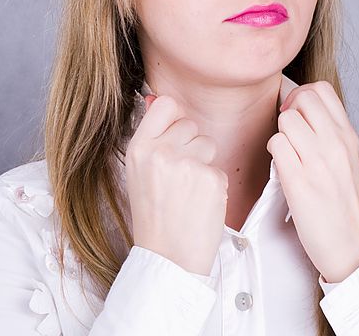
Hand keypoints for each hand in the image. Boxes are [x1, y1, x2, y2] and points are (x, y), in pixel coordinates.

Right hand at [125, 94, 228, 275]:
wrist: (167, 259)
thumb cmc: (153, 215)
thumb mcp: (139, 171)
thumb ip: (151, 135)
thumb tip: (156, 99)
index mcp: (139, 148)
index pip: (166, 103)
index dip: (174, 117)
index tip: (174, 134)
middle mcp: (161, 152)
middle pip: (190, 124)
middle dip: (190, 145)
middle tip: (178, 176)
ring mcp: (187, 164)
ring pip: (208, 143)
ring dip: (203, 162)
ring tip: (188, 189)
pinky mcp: (211, 178)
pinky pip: (219, 167)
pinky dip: (213, 184)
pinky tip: (199, 202)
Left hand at [266, 81, 358, 282]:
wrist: (353, 246)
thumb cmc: (346, 203)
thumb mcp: (348, 158)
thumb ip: (330, 132)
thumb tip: (301, 110)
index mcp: (349, 135)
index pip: (322, 89)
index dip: (302, 95)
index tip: (298, 113)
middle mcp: (336, 143)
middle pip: (302, 98)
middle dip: (289, 111)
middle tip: (289, 132)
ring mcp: (318, 162)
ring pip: (286, 120)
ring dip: (281, 134)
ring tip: (288, 153)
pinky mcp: (299, 182)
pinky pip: (276, 145)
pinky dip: (275, 153)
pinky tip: (283, 169)